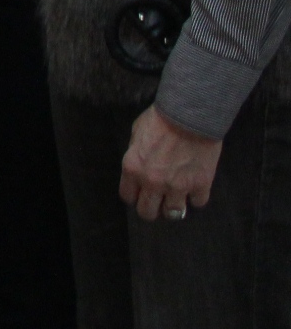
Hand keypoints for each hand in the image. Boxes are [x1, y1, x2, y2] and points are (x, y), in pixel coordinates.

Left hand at [120, 105, 222, 220]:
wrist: (190, 115)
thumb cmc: (161, 119)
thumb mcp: (136, 134)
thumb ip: (136, 154)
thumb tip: (139, 166)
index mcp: (133, 169)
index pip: (127, 197)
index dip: (134, 196)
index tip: (140, 194)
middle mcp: (152, 182)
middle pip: (147, 212)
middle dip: (152, 208)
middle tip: (158, 201)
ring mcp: (177, 186)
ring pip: (173, 214)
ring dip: (174, 207)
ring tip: (177, 199)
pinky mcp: (200, 185)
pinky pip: (198, 203)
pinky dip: (197, 197)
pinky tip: (195, 189)